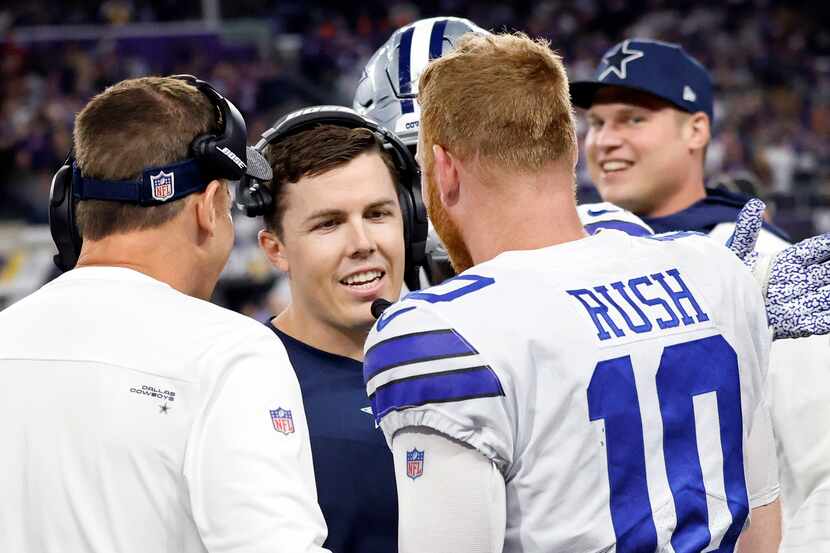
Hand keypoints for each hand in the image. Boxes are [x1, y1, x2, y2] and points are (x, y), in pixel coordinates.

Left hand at [728, 198, 829, 338]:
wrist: (714, 309)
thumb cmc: (724, 278)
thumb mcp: (735, 254)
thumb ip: (746, 232)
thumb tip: (755, 204)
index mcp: (786, 262)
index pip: (813, 250)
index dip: (825, 246)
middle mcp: (795, 281)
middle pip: (825, 272)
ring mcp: (794, 303)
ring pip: (823, 296)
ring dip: (828, 294)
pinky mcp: (789, 324)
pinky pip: (812, 322)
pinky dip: (823, 320)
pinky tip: (829, 319)